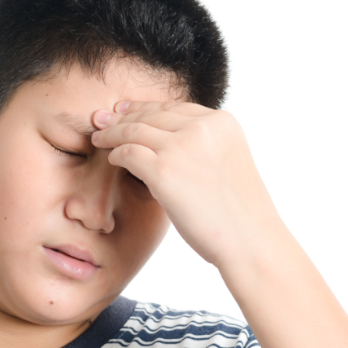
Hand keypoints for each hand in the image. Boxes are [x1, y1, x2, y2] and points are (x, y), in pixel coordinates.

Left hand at [91, 101, 282, 266]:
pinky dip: (116, 154)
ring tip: (98, 138)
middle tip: (102, 119)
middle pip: (151, 115)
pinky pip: (127, 153)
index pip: (173, 107)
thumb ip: (200, 145)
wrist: (250, 240)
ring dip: (113, 133)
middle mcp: (202, 127)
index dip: (145, 107)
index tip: (125, 109)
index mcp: (221, 122)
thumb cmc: (238, 211)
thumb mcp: (225, 162)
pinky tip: (111, 159)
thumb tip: (161, 140)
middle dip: (123, 117)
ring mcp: (182, 147)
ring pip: (134, 130)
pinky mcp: (163, 170)